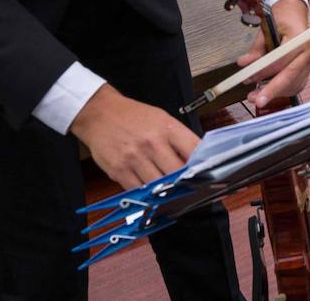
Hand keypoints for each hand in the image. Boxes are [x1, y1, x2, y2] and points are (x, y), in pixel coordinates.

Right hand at [70, 84, 199, 188]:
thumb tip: (196, 162)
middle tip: (192, 191)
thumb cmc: (133, 117)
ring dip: (167, 193)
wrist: (99, 113)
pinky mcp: (119, 171)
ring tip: (173, 195)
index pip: (194, 150)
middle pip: (178, 173)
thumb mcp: (161, 119)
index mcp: (167, 127)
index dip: (204, 166)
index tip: (210, 177)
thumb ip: (178, 140)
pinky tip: (152, 194)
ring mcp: (134, 158)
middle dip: (187, 184)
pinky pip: (139, 190)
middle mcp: (152, 143)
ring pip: (159, 187)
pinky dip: (147, 195)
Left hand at [238, 0, 309, 108]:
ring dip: (274, 92)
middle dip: (272, 90)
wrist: (294, 16)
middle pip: (291, 76)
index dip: (264, 71)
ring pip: (293, 85)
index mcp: (300, 39)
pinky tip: (268, 90)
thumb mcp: (266, 28)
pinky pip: (295, 86)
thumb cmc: (282, 20)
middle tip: (255, 100)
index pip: (282, 59)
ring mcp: (309, 64)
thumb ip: (256, 48)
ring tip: (255, 95)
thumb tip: (244, 63)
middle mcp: (308, 53)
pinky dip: (281, 91)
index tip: (249, 78)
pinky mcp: (306, 72)